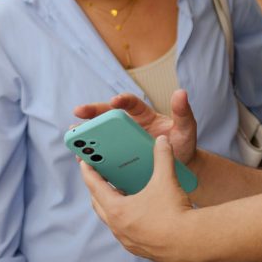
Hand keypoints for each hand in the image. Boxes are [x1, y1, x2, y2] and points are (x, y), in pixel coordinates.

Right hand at [74, 89, 197, 164]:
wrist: (183, 168)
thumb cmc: (183, 144)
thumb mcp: (186, 128)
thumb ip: (183, 112)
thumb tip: (181, 93)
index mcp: (144, 114)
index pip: (131, 103)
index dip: (122, 100)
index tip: (115, 101)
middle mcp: (129, 125)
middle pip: (108, 115)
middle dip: (93, 112)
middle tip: (78, 111)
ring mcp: (123, 142)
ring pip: (102, 136)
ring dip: (87, 135)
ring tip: (75, 139)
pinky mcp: (120, 158)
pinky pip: (104, 155)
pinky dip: (93, 158)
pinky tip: (83, 162)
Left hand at [81, 134, 195, 261]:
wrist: (192, 242)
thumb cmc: (175, 211)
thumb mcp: (166, 179)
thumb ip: (162, 156)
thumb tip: (162, 141)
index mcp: (117, 210)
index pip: (94, 186)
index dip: (88, 171)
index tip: (84, 162)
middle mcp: (118, 228)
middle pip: (99, 204)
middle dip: (98, 189)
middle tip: (101, 176)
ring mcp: (128, 241)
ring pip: (112, 220)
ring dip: (112, 205)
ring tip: (120, 192)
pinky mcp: (140, 249)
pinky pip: (125, 232)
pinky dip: (126, 219)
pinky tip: (138, 212)